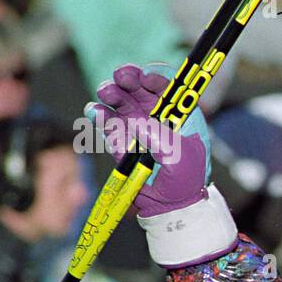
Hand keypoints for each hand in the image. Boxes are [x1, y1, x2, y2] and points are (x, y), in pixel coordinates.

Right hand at [88, 64, 211, 216]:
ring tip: (105, 92)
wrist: (169, 205)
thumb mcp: (181, 158)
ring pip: (121, 102)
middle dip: (129, 80)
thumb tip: (137, 122)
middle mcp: (157, 116)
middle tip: (120, 76)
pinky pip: (108, 123)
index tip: (145, 78)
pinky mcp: (120, 139)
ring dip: (112, 93)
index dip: (155, 80)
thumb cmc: (185, 180)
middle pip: (140, 90)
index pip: (167, 90)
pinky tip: (96, 111)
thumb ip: (161, 139)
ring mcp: (136, 126)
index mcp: (180, 116)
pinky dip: (100, 115)